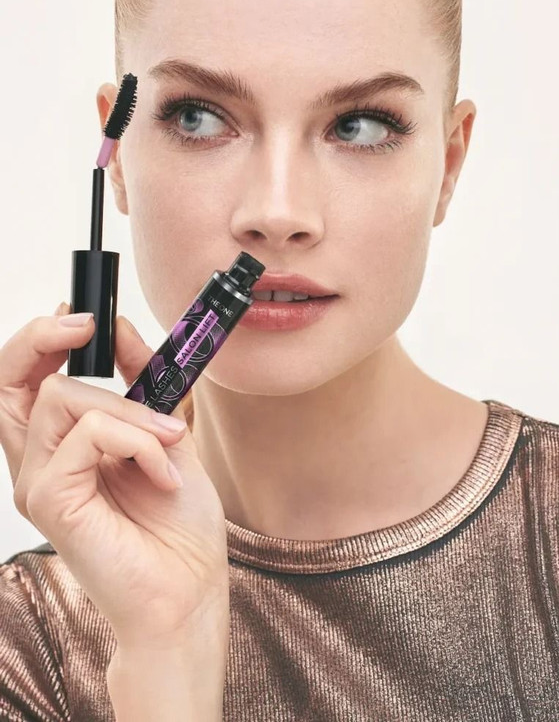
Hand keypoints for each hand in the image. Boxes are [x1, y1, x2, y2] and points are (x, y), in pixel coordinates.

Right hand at [0, 304, 228, 648]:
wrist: (189, 590)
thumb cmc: (177, 526)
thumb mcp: (167, 435)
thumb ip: (143, 384)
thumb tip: (123, 331)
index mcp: (62, 448)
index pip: (23, 382)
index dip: (43, 341)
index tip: (86, 320)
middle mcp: (39, 463)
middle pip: (8, 380)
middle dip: (42, 339)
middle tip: (87, 327)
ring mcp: (39, 483)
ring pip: (61, 397)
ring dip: (131, 411)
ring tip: (167, 445)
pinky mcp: (50, 501)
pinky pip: (88, 433)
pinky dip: (137, 441)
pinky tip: (161, 474)